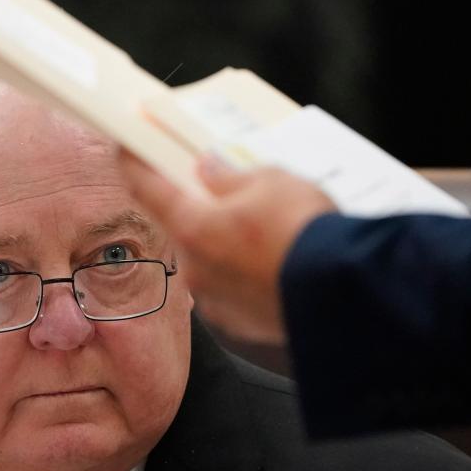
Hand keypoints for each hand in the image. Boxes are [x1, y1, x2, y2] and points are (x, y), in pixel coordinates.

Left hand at [119, 152, 335, 343]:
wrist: (344, 292)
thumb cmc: (305, 230)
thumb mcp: (270, 180)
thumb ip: (229, 176)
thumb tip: (209, 171)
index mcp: (192, 226)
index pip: (146, 188)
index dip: (133, 164)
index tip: (126, 148)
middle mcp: (195, 267)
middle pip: (181, 227)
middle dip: (196, 208)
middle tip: (221, 190)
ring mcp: (215, 299)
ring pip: (208, 260)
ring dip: (222, 243)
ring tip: (263, 228)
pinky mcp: (239, 322)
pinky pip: (230, 288)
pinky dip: (242, 273)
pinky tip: (271, 260)